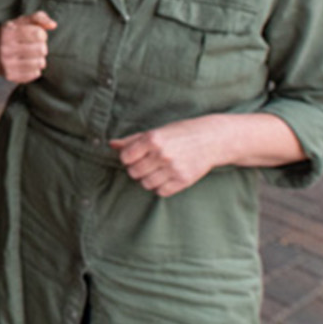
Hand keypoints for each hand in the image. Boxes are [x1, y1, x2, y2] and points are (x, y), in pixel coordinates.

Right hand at [0, 11, 55, 83]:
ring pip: (40, 63)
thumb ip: (38, 18)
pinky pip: (35, 74)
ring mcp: (6, 64)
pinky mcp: (10, 76)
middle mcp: (5, 48)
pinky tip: (27, 64)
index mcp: (7, 32)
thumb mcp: (18, 22)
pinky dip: (35, 69)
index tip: (36, 34)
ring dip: (39, 58)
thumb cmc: (6, 34)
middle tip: (34, 46)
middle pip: (41, 49)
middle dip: (41, 46)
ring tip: (31, 55)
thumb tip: (53, 25)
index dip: (42, 34)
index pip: (39, 34)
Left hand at [110, 117, 226, 197]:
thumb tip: (111, 144)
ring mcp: (173, 168)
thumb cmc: (180, 133)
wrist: (212, 139)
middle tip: (146, 163)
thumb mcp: (156, 131)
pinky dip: (159, 187)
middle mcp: (162, 154)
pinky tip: (165, 177)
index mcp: (153, 139)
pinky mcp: (183, 180)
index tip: (134, 156)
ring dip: (147, 179)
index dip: (127, 158)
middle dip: (136, 169)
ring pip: (146, 184)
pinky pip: (161, 192)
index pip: (125, 157)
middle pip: (134, 172)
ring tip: (156, 170)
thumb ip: (132, 140)